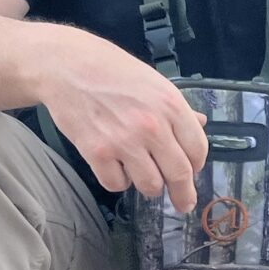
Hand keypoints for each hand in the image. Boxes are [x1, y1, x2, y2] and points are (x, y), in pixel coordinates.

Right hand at [39, 34, 211, 212]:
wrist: (67, 66)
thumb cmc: (112, 70)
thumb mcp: (154, 82)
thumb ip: (178, 108)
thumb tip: (201, 124)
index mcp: (171, 106)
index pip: (198, 150)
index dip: (197, 165)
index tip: (192, 172)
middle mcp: (151, 127)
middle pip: (179, 174)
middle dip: (183, 195)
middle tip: (183, 203)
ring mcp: (124, 142)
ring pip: (151, 186)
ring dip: (149, 185)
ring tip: (141, 173)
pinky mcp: (96, 153)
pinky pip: (117, 184)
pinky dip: (118, 181)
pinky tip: (115, 166)